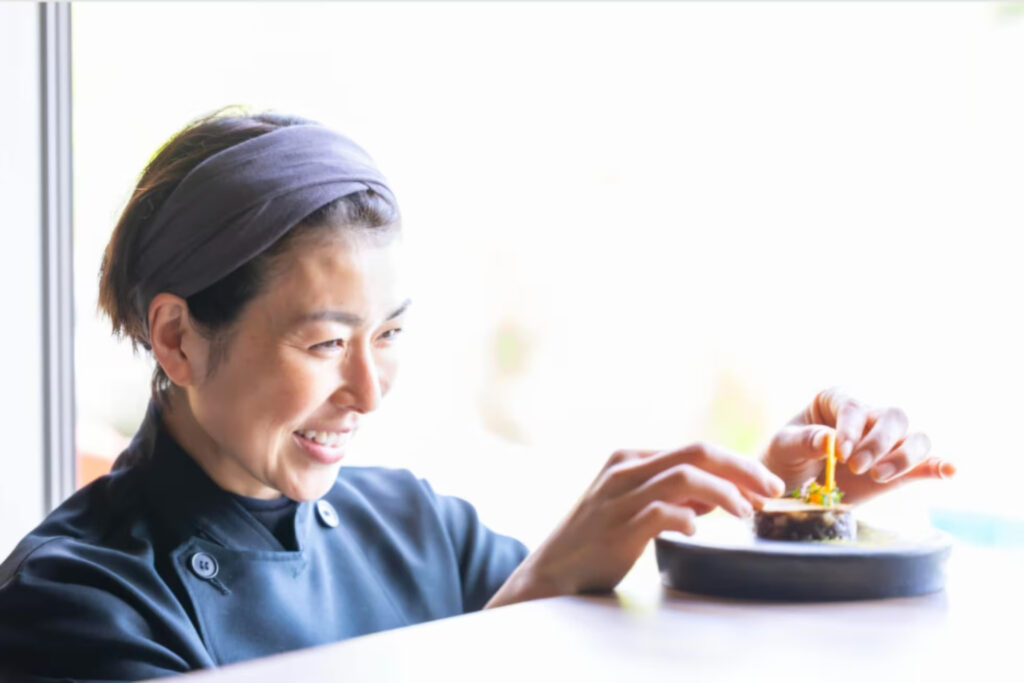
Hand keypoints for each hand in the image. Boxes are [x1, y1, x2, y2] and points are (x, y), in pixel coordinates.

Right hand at [486, 443, 784, 606]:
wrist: (554, 570)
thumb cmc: (598, 539)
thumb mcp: (634, 506)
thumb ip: (672, 495)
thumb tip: (720, 493)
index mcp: (631, 458)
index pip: (695, 448)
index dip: (737, 464)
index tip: (764, 486)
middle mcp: (625, 469)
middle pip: (696, 452)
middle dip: (742, 468)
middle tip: (772, 491)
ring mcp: (619, 497)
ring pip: (684, 476)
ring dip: (724, 493)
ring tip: (745, 514)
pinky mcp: (617, 527)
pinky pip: (662, 512)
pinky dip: (687, 517)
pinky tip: (696, 530)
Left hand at [762, 387, 954, 504]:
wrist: (792, 487)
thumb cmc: (785, 458)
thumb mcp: (783, 447)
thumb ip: (803, 440)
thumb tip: (827, 439)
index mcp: (837, 401)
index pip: (855, 406)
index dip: (852, 428)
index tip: (839, 453)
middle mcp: (868, 416)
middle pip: (893, 417)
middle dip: (879, 443)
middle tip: (856, 467)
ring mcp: (887, 443)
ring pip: (915, 438)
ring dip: (904, 457)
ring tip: (878, 476)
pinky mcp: (899, 469)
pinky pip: (927, 463)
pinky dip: (939, 466)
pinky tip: (949, 470)